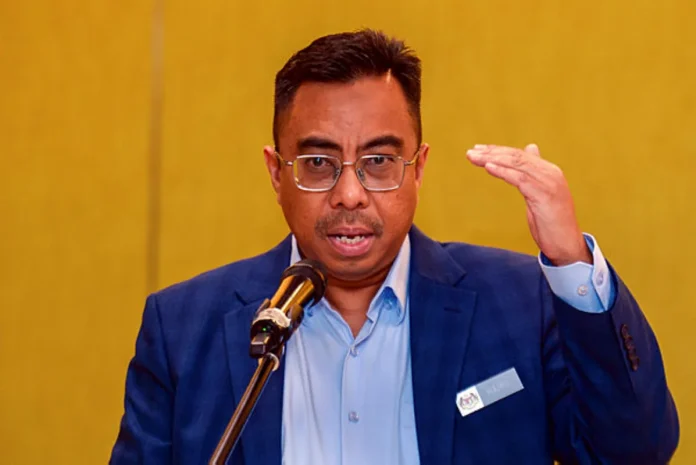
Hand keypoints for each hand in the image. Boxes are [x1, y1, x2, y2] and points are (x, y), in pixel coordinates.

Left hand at [466, 144, 591, 265]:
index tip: (478, 150)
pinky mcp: (544, 196)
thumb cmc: (551, 222)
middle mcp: (551, 173)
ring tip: (474, 158)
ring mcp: (549, 183)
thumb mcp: (541, 193)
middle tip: (470, 153)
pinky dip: (503, 171)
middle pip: (517, 157)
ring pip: (517, 165)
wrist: (566, 245)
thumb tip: (530, 148)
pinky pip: (520, 179)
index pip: (520, 155)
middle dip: (491, 153)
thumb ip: (534, 173)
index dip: (498, 151)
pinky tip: (488, 167)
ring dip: (492, 159)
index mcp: (549, 171)